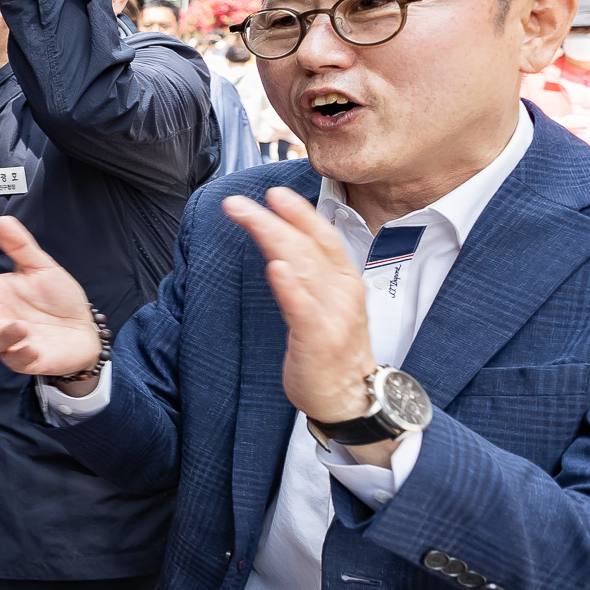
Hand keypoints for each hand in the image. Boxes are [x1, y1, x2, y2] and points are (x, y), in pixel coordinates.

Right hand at [0, 216, 102, 377]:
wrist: (84, 329)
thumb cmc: (57, 299)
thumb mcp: (41, 268)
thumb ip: (20, 247)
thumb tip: (2, 219)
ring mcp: (10, 341)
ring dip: (3, 333)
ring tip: (22, 325)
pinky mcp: (26, 359)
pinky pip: (16, 360)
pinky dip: (20, 354)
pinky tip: (31, 346)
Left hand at [221, 190, 384, 455]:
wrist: (352, 397)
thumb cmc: (332, 349)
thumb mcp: (323, 304)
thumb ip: (308, 276)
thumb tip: (281, 249)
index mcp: (342, 281)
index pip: (321, 237)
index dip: (299, 213)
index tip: (274, 192)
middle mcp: (341, 292)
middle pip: (307, 245)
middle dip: (274, 219)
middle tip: (237, 203)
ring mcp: (332, 315)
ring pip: (303, 268)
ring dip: (275, 239)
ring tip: (250, 218)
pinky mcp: (319, 339)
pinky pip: (303, 309)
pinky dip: (290, 287)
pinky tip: (276, 268)